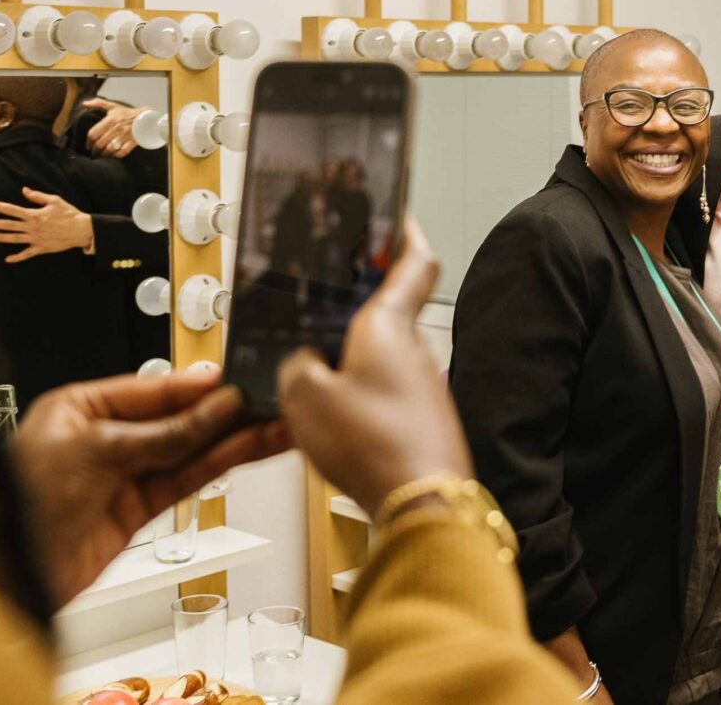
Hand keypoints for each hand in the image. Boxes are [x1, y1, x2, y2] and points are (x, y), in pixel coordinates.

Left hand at [0, 186, 93, 262]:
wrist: (81, 230)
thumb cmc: (69, 213)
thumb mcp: (54, 200)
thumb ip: (37, 196)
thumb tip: (24, 190)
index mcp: (34, 215)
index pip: (12, 209)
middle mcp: (32, 227)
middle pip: (10, 225)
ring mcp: (36, 239)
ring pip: (15, 238)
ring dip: (1, 238)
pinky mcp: (42, 248)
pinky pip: (27, 254)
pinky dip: (17, 257)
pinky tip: (8, 259)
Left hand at [5, 370, 288, 605]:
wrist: (9, 573)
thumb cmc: (21, 502)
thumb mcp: (97, 451)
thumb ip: (164, 434)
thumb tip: (214, 409)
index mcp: (81, 408)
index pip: (152, 389)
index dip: (196, 387)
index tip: (235, 381)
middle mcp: (105, 437)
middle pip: (177, 419)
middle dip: (223, 412)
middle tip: (266, 402)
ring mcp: (124, 475)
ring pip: (190, 450)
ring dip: (234, 439)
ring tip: (274, 425)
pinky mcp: (139, 510)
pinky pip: (187, 479)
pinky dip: (220, 465)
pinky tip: (249, 449)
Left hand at [84, 98, 151, 158]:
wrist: (147, 118)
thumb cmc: (128, 113)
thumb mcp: (113, 106)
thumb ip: (98, 103)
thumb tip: (84, 104)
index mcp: (110, 119)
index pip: (94, 133)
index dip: (88, 142)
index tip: (88, 146)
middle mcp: (116, 128)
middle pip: (100, 143)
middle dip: (94, 150)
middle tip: (93, 153)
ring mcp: (125, 136)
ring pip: (109, 149)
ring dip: (103, 154)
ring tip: (100, 156)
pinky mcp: (133, 142)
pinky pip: (121, 152)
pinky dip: (115, 156)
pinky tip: (112, 156)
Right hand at [277, 219, 470, 515]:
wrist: (425, 506)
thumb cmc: (376, 447)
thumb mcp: (305, 399)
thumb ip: (295, 369)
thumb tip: (302, 364)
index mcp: (389, 325)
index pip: (412, 260)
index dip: (403, 231)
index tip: (392, 214)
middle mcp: (416, 350)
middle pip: (391, 311)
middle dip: (359, 305)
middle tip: (326, 300)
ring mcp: (425, 387)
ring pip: (387, 357)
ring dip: (358, 357)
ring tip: (319, 370)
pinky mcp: (425, 422)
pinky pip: (389, 395)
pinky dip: (366, 395)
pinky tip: (341, 418)